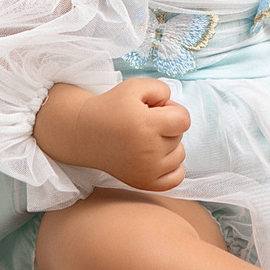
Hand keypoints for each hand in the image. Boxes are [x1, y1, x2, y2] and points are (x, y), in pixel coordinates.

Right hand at [37, 78, 188, 190]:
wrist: (85, 133)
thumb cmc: (111, 108)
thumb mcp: (135, 86)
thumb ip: (162, 89)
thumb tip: (173, 108)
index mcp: (147, 125)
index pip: (184, 120)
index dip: (173, 110)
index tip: (156, 110)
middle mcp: (148, 151)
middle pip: (180, 136)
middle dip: (167, 126)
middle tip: (144, 123)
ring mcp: (146, 170)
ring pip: (179, 155)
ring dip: (169, 146)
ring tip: (147, 139)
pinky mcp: (144, 183)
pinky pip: (176, 178)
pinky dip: (172, 168)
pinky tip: (157, 157)